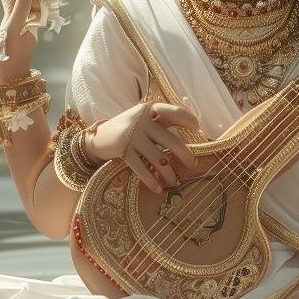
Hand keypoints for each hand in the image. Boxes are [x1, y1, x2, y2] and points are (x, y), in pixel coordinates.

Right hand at [0, 0, 36, 80]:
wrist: (6, 82)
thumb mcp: (14, 29)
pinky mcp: (3, 49)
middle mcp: (21, 31)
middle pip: (11, 11)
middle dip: (3, 4)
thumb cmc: (10, 54)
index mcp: (28, 25)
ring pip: (0, 26)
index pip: (20, 1)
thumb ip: (19, 9)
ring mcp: (12, 40)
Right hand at [83, 102, 198, 194]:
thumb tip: (191, 135)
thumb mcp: (144, 118)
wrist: (99, 136)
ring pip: (159, 159)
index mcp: (150, 110)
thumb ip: (163, 122)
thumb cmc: (130, 128)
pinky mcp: (124, 151)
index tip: (198, 129)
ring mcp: (133, 137)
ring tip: (175, 181)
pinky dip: (151, 181)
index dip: (189, 120)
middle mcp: (142, 121)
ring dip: (170, 174)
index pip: (175, 113)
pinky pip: (142, 169)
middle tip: (192, 165)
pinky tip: (158, 188)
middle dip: (186, 156)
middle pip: (172, 141)